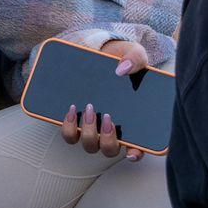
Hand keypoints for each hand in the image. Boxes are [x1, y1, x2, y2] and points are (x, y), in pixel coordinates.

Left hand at [60, 40, 147, 161]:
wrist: (101, 54)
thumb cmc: (123, 61)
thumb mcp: (134, 54)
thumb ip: (134, 59)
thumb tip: (122, 69)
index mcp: (133, 122)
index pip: (138, 147)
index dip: (137, 153)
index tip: (132, 151)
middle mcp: (112, 130)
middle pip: (109, 149)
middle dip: (108, 138)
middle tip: (108, 117)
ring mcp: (93, 127)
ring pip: (89, 144)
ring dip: (87, 132)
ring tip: (88, 108)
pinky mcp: (75, 120)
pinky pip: (69, 133)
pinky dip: (69, 125)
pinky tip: (71, 109)